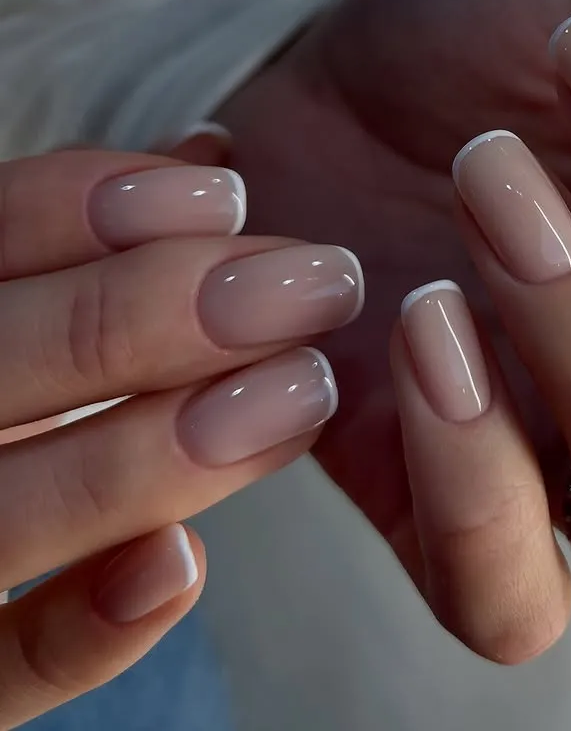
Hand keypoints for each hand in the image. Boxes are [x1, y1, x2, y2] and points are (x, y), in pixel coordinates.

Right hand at [0, 150, 359, 727]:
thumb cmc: (34, 350)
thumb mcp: (40, 276)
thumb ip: (88, 234)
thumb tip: (207, 157)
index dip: (81, 206)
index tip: (229, 192)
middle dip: (146, 315)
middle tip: (315, 283)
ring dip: (145, 454)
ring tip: (303, 392)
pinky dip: (73, 634)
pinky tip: (181, 566)